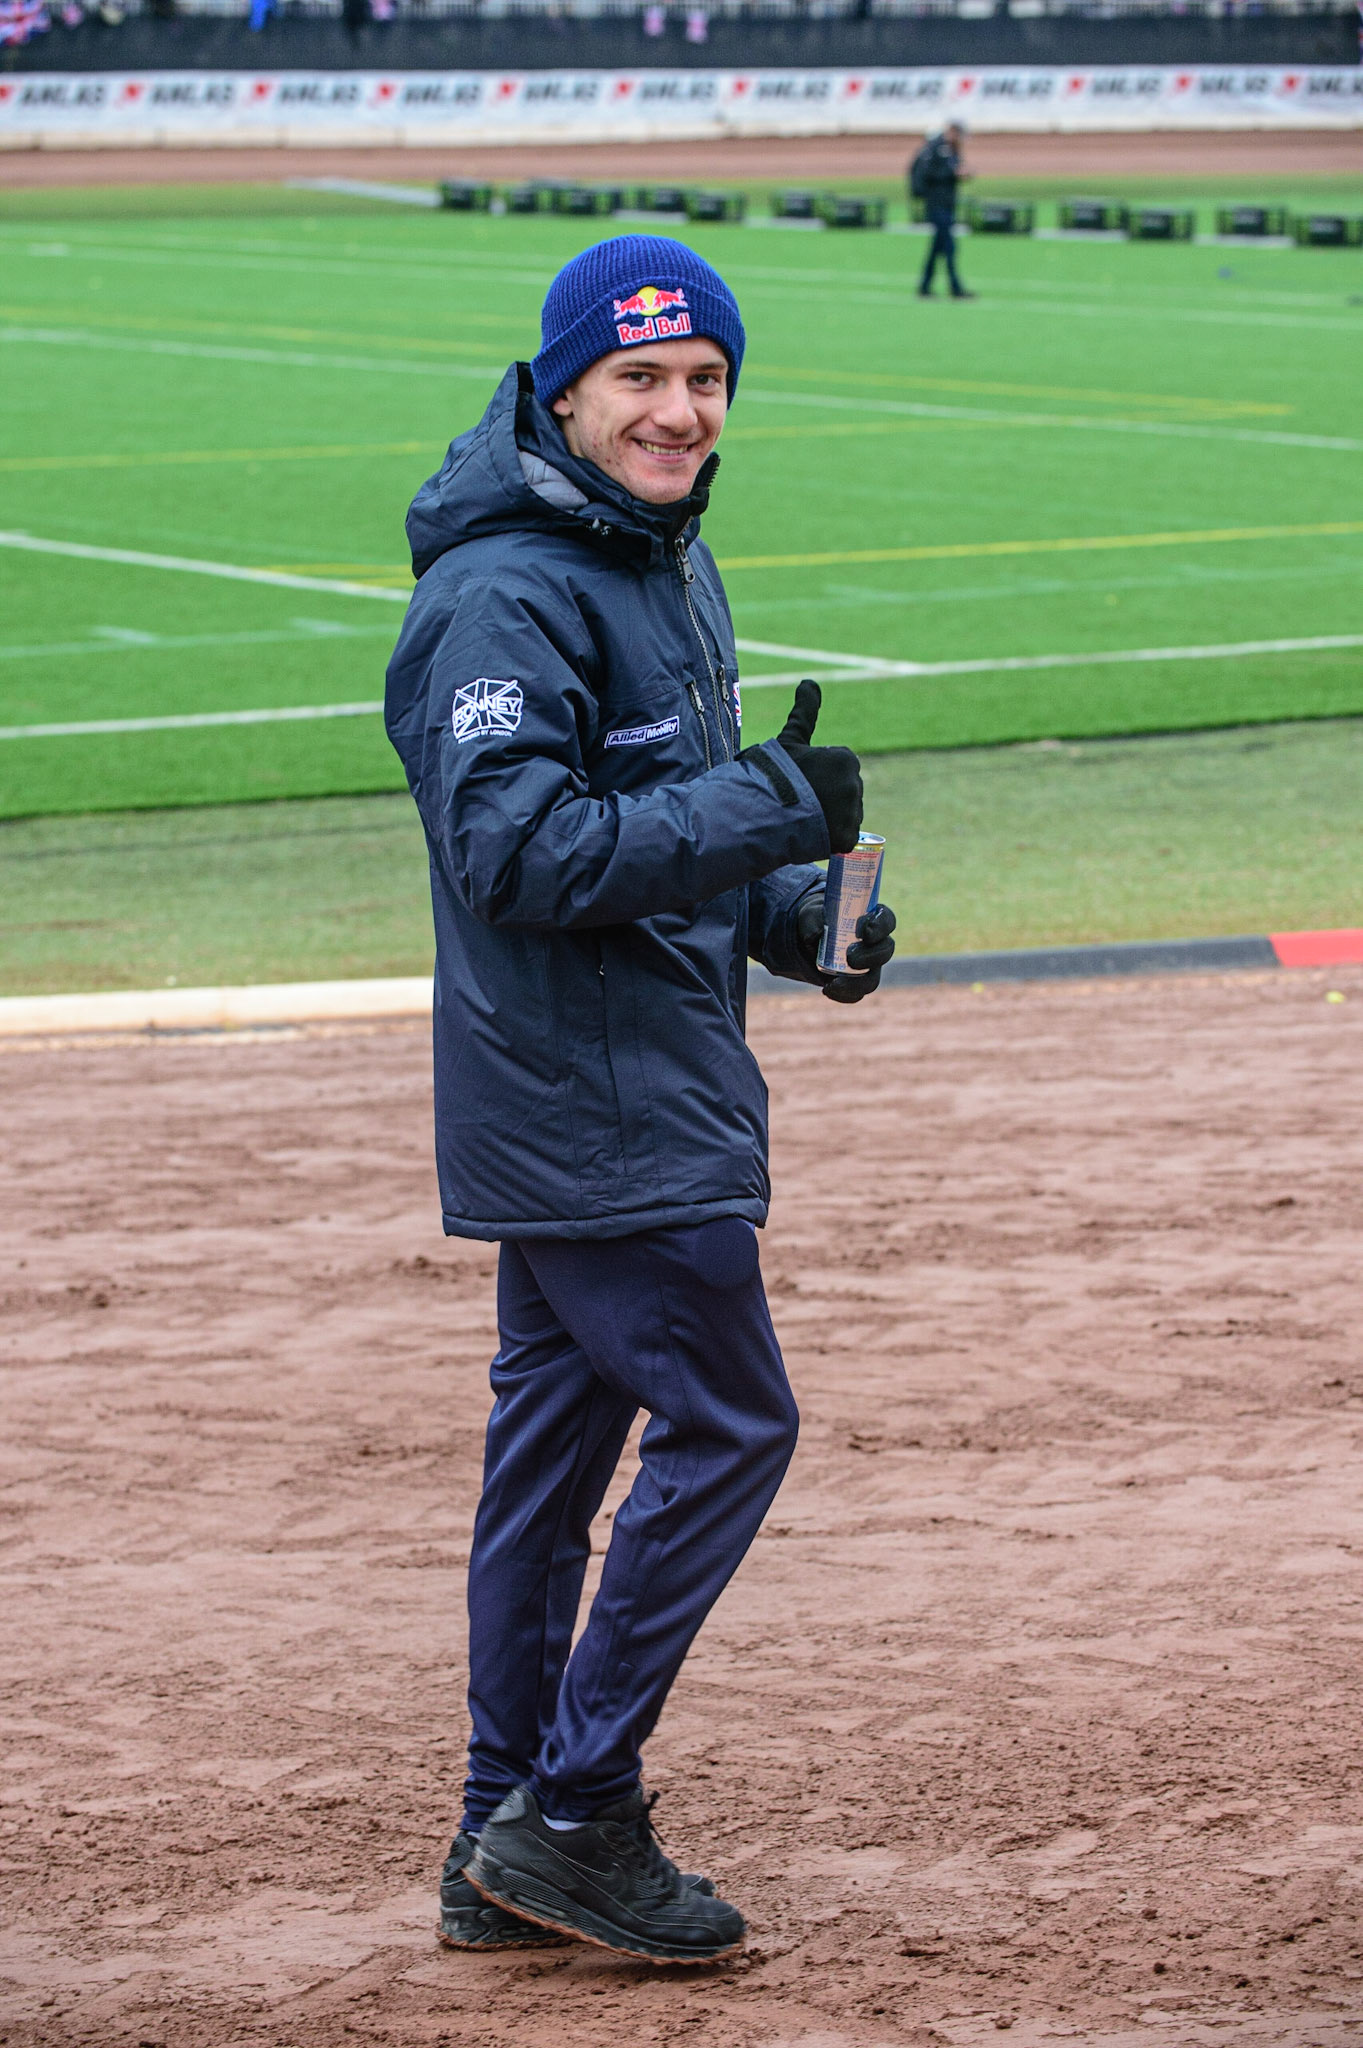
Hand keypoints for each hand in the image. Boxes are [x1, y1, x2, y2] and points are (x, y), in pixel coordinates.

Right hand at [773, 680, 862, 853]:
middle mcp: (855, 784)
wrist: (761, 811)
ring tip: (803, 816)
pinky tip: (811, 832)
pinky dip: (829, 837)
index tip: (799, 781)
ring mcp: (852, 813)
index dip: (818, 776)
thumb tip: (809, 682)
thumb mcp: (789, 740)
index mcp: (845, 759)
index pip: (839, 769)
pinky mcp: (847, 838)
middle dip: (826, 797)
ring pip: (845, 815)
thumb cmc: (773, 774)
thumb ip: (805, 712)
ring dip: (828, 817)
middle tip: (800, 800)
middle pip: (844, 792)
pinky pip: (843, 837)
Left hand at [797, 895, 896, 1003]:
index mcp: (871, 920)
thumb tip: (815, 934)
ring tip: (835, 983)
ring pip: (873, 978)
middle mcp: (875, 944)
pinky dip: (844, 994)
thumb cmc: (816, 921)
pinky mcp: (856, 983)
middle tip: (852, 958)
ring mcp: (868, 967)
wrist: (806, 942)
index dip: (882, 926)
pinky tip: (828, 989)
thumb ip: (812, 920)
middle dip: (872, 956)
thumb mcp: (810, 915)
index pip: (887, 921)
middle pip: (886, 951)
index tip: (867, 932)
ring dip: (857, 983)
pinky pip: (857, 993)